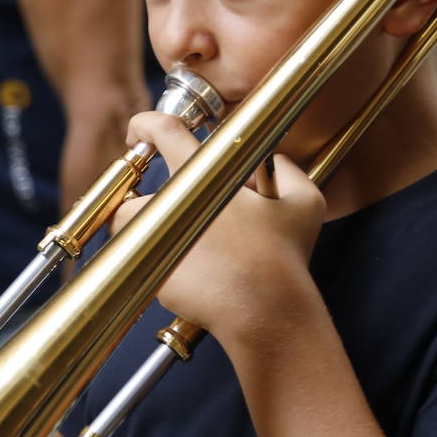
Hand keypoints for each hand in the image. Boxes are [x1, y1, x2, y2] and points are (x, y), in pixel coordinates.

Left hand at [110, 112, 325, 342]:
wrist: (266, 311)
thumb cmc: (285, 257)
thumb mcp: (305, 202)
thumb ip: (288, 169)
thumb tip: (276, 161)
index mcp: (204, 175)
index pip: (163, 131)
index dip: (146, 124)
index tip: (141, 131)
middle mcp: (173, 202)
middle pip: (138, 190)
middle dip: (154, 199)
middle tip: (181, 214)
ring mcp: (157, 239)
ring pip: (132, 226)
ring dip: (149, 229)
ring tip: (185, 244)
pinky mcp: (153, 273)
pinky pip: (142, 261)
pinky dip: (158, 261)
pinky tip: (192, 273)